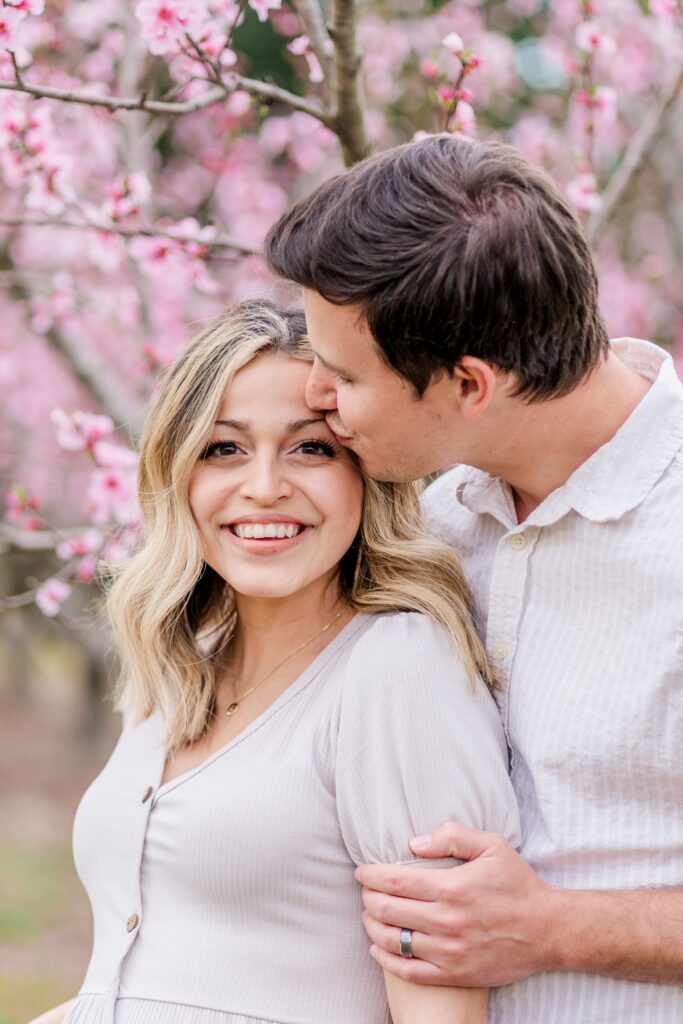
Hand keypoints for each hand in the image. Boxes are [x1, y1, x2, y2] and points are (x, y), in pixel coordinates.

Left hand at [357, 821, 563, 987]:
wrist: (548, 930)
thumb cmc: (517, 884)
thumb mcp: (492, 845)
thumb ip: (453, 835)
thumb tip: (415, 842)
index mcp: (452, 888)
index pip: (394, 881)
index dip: (371, 875)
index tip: (362, 871)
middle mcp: (447, 922)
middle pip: (387, 911)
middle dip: (368, 898)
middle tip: (365, 890)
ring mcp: (449, 952)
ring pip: (393, 941)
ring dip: (372, 926)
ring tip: (369, 915)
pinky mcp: (455, 975)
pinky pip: (409, 971)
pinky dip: (386, 959)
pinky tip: (378, 947)